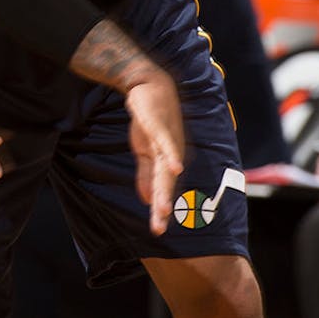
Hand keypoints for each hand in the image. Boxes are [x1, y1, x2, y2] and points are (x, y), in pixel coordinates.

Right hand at [124, 71, 184, 235]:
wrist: (147, 87)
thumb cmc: (149, 120)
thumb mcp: (143, 151)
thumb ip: (145, 175)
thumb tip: (146, 199)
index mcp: (167, 161)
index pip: (162, 190)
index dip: (160, 210)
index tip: (157, 231)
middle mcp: (172, 154)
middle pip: (166, 185)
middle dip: (162, 208)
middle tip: (158, 229)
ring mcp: (168, 141)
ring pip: (167, 170)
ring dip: (165, 189)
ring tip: (163, 210)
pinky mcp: (160, 127)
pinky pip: (167, 144)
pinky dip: (171, 156)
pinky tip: (175, 169)